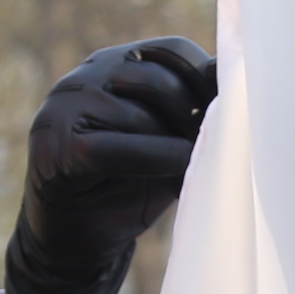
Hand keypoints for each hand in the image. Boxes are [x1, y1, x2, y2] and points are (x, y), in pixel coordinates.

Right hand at [4, 38, 217, 293]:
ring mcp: (62, 109)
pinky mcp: (57, 148)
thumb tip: (238, 80)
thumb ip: (195, 113)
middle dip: (191, 115)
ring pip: (137, 115)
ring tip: (189, 168)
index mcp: (112, 66)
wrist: (78, 243)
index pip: (171, 50)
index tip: (228, 112)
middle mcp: (83, 78)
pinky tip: (182, 172)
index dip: (206, 79)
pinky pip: (116, 148)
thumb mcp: (169, 144)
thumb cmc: (131, 188)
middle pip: (157, 79)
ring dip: (171, 145)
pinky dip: (157, 159)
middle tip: (210, 147)